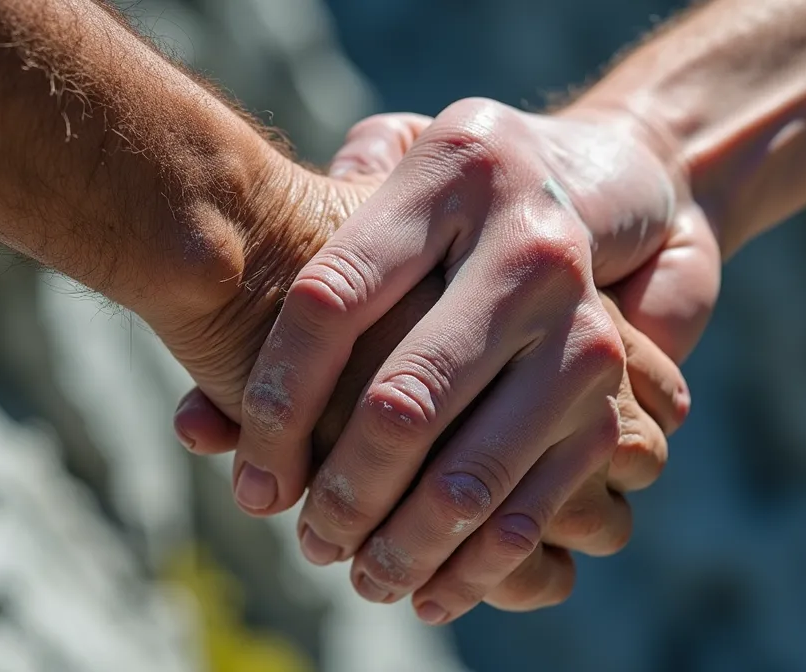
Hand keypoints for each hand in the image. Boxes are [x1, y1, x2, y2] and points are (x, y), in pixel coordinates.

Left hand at [226, 97, 698, 609]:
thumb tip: (194, 427)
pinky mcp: (610, 392)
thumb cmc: (444, 213)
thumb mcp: (373, 195)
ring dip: (405, 545)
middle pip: (401, 401)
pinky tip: (432, 591)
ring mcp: (580, 323)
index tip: (254, 480)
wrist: (593, 187)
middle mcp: (526, 244)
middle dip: (343, 494)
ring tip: (362, 577)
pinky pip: (535, 500)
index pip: (328, 302)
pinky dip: (478, 564)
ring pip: (469, 471)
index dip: (274, 403)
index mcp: (450, 173)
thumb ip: (286, 289)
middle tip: (311, 542)